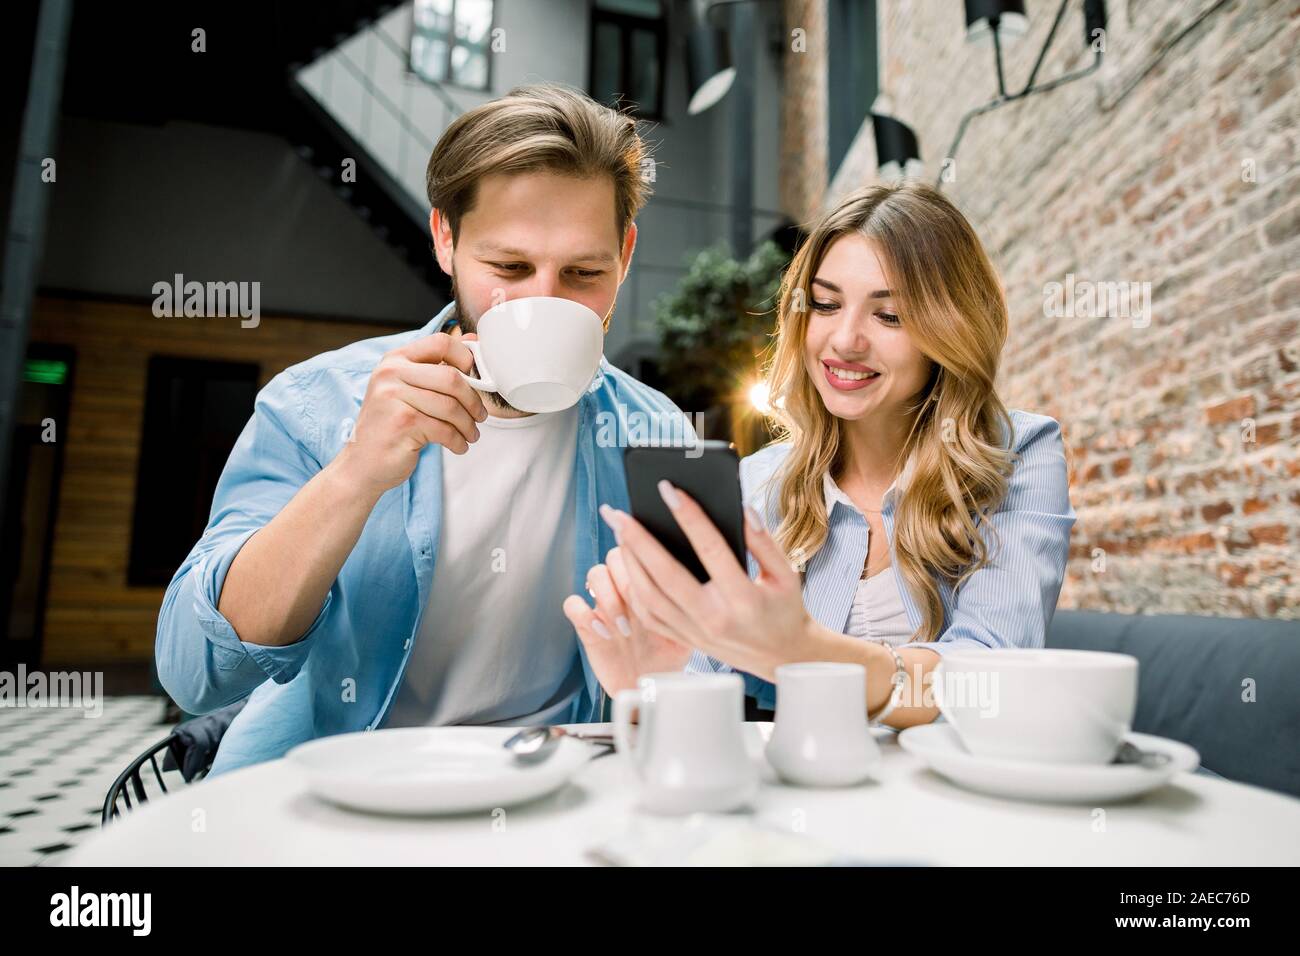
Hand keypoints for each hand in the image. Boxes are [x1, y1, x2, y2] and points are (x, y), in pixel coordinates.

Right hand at [332, 332, 488, 495]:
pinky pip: (444, 429)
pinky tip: (458, 446)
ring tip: (470, 434)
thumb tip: (474, 341)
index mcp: (395, 359)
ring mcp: (393, 398)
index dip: (465, 358)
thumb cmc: (390, 426)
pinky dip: (458, 441)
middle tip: (479, 416)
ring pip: (451, 406)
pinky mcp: (402, 423)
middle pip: (451, 377)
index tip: (475, 378)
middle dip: (473, 400)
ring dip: (468, 425)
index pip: (441, 342)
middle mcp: (391, 373)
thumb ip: (437, 366)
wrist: (363, 463)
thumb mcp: (408, 389)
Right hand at [562, 547, 692, 694]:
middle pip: (615, 556)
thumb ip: (692, 609)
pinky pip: (572, 604)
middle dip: (627, 579)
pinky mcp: (586, 625)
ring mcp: (604, 605)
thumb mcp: (688, 632)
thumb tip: (705, 585)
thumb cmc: (669, 656)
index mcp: (648, 584)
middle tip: (639, 607)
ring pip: (595, 573)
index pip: (640, 550)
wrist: (649, 687)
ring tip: (624, 627)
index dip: (644, 563)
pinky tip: (603, 632)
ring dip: (608, 596)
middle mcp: (624, 589)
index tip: (657, 586)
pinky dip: (584, 613)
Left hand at [600, 482, 812, 681]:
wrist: (782, 657)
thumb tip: (741, 508)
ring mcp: (695, 633)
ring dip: (630, 562)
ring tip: (619, 532)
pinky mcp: (684, 640)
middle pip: (666, 575)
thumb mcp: (785, 575)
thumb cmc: (784, 609)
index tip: (669, 490)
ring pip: (649, 596)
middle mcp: (714, 619)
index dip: (689, 517)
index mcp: (743, 599)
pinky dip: (634, 588)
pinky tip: (629, 563)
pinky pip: (649, 615)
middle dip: (639, 540)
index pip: (710, 550)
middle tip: (618, 512)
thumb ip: (764, 541)